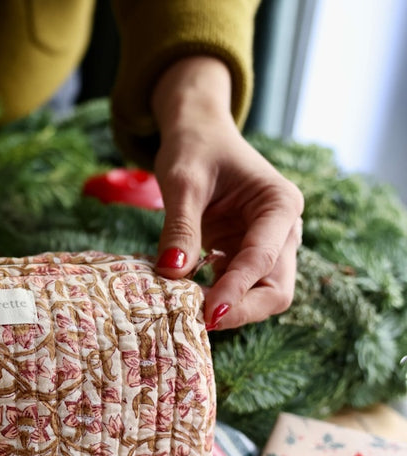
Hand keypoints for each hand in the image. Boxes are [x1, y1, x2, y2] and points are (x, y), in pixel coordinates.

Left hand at [150, 57, 303, 329]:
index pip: (263, 258)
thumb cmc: (194, 147)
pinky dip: (213, 298)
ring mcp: (267, 246)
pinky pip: (236, 289)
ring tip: (184, 310)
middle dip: (241, 310)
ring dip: (227, 308)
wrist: (197, 133)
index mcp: (279, 204)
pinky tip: (185, 298)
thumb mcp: (182, 181)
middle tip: (196, 322)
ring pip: (260, 296)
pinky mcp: (244, 256)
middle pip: (276, 289)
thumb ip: (180, 227)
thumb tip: (172, 275)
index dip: (236, 290)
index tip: (207, 314)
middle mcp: (283, 229)